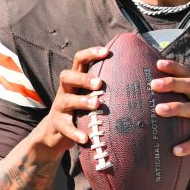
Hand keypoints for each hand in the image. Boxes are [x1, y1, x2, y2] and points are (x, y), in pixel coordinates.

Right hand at [29, 45, 108, 161]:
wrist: (55, 132)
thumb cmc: (79, 110)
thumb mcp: (87, 95)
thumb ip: (102, 87)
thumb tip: (134, 77)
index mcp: (74, 80)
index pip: (79, 60)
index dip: (90, 53)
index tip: (106, 52)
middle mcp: (65, 90)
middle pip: (67, 76)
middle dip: (83, 78)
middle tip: (100, 83)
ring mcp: (59, 107)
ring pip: (66, 100)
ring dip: (82, 101)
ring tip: (96, 105)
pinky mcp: (57, 124)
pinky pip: (65, 127)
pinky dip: (75, 133)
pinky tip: (85, 138)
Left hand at [152, 58, 189, 161]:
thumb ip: (185, 96)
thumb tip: (157, 89)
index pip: (189, 75)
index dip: (175, 68)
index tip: (158, 63)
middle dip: (173, 84)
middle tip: (154, 84)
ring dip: (176, 108)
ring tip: (159, 110)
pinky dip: (187, 145)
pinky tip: (175, 150)